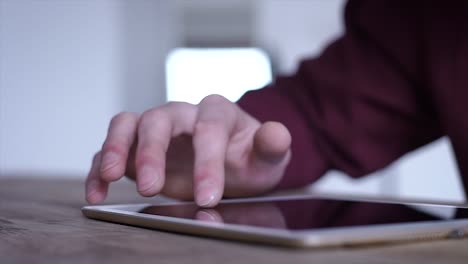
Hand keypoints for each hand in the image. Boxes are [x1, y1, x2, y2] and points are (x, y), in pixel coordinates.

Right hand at [85, 95, 290, 206]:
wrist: (233, 163)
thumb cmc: (248, 157)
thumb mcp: (267, 155)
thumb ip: (272, 144)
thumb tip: (277, 134)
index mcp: (216, 112)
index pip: (208, 129)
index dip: (207, 162)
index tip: (208, 196)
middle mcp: (182, 115)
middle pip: (158, 120)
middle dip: (152, 152)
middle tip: (152, 186)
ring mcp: (157, 131)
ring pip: (128, 125)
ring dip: (115, 148)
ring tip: (110, 175)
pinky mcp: (139, 150)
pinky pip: (113, 151)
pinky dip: (101, 167)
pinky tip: (98, 191)